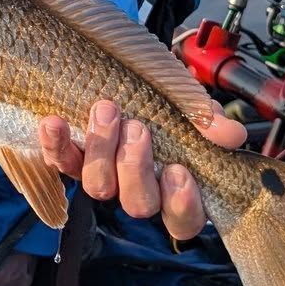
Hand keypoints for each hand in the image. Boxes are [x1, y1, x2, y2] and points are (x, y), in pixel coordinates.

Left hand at [39, 98, 248, 242]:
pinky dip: (55, 143)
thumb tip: (230, 136)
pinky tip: (54, 121)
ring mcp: (104, 175)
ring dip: (103, 150)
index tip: (179, 171)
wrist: (123, 65)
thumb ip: (206, 117)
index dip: (182, 205)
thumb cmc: (162, 91)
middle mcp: (138, 187)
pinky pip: (59, 162)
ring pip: (99, 188)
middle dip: (137, 168)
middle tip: (139, 129)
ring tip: (108, 111)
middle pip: (138, 204)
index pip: (184, 220)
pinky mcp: (72, 158)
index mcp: (174, 184)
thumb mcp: (188, 98)